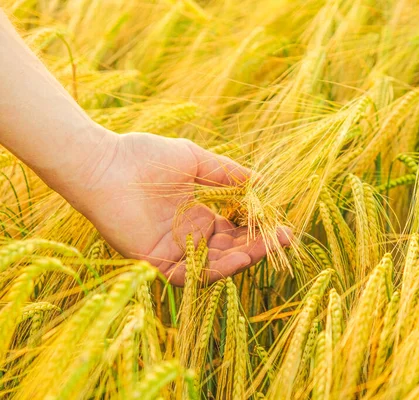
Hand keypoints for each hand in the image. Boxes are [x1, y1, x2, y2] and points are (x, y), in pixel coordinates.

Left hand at [65, 130, 290, 285]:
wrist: (103, 162)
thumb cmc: (145, 156)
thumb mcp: (194, 159)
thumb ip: (226, 173)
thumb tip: (261, 180)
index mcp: (197, 215)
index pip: (234, 231)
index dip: (257, 231)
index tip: (282, 226)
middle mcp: (188, 236)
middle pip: (228, 250)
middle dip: (255, 247)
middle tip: (282, 240)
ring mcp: (172, 250)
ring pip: (211, 266)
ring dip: (238, 261)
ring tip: (262, 251)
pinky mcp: (154, 259)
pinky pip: (185, 274)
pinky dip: (208, 271)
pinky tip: (231, 260)